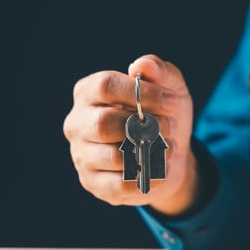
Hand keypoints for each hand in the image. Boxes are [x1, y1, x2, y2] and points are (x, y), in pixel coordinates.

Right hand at [63, 54, 197, 215]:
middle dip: (146, 127)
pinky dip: (147, 178)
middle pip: (104, 123)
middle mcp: (78, 123)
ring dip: (149, 153)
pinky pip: (119, 184)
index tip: (172, 103)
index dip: (142, 94)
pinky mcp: (93, 182)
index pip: (105, 86)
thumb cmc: (165, 116)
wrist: (171, 156)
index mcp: (89, 93)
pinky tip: (162, 169)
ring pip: (113, 156)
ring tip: (169, 149)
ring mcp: (81, 155)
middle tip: (170, 128)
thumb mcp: (171, 89)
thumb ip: (160, 72)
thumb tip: (141, 65)